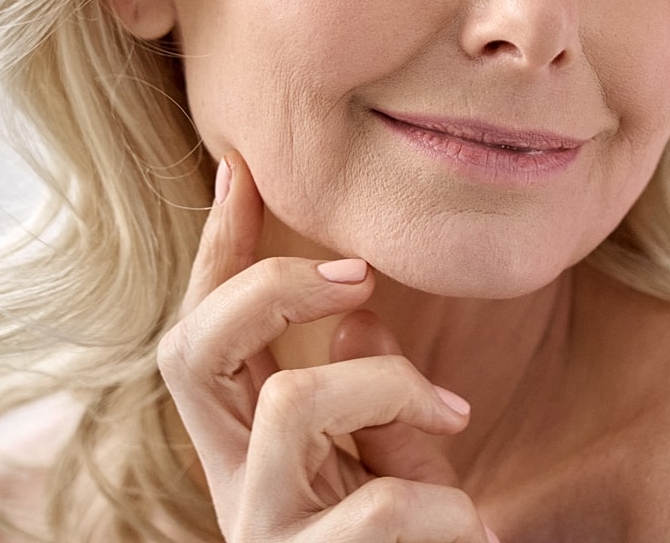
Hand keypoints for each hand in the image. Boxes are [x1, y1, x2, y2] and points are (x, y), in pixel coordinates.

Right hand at [158, 151, 498, 541]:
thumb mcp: (387, 457)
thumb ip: (365, 393)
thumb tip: (358, 318)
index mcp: (241, 445)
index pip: (203, 328)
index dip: (215, 247)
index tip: (239, 163)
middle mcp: (230, 485)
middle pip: (192, 349)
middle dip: (276, 287)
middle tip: (363, 274)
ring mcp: (264, 534)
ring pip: (292, 405)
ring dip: (390, 387)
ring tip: (454, 419)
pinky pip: (383, 504)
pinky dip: (446, 500)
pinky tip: (477, 528)